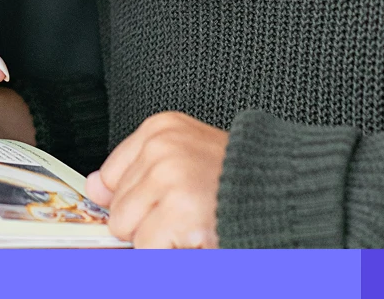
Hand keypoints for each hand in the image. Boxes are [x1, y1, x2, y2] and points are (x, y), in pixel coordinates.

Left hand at [84, 112, 227, 247]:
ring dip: (158, 240)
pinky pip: (149, 249)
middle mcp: (161, 146)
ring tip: (192, 226)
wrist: (290, 191)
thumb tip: (93, 188)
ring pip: (129, 230)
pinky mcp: (180, 209)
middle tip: (186, 217)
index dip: (132, 201)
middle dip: (147, 223)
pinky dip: (170, 255)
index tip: (157, 207)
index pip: (109, 175)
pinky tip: (197, 239)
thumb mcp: (182, 158)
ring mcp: (170, 176)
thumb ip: (136, 170)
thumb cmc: (239, 179)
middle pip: (118, 206)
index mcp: (160, 129)